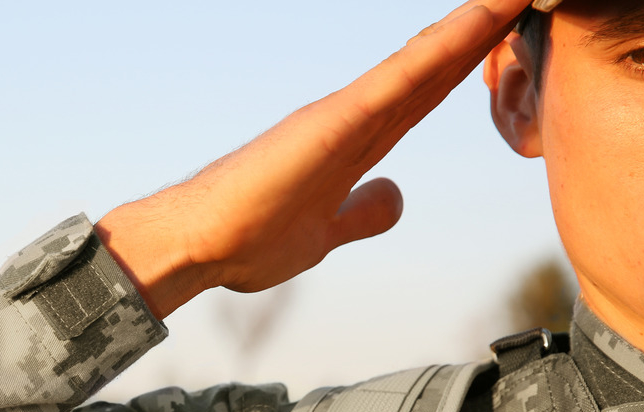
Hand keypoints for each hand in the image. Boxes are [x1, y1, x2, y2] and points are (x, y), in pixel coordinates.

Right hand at [95, 0, 532, 318]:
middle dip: (480, 32)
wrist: (197, 243)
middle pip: (433, 67)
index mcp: (352, 143)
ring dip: (472, 26)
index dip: (466, 63)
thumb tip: (395, 193)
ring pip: (426, 62)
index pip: (424, 94)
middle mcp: (353, 119)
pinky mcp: (335, 121)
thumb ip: (362, 211)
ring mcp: (345, 115)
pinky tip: (477, 20)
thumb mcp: (324, 233)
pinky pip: (403, 78)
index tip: (504, 31)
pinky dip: (444, 47)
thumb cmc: (246, 238)